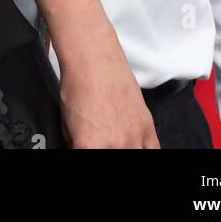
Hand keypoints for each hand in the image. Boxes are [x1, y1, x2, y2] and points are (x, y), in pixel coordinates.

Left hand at [57, 26, 159, 147]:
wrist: (93, 60)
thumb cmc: (78, 85)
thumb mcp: (67, 125)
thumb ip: (77, 145)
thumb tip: (81, 149)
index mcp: (89, 147)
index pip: (89, 162)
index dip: (85, 151)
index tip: (86, 147)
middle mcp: (115, 146)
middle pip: (114, 158)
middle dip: (103, 148)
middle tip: (100, 141)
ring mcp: (134, 138)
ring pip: (136, 156)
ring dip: (125, 148)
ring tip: (116, 140)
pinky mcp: (148, 128)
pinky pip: (154, 150)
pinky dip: (144, 149)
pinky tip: (134, 144)